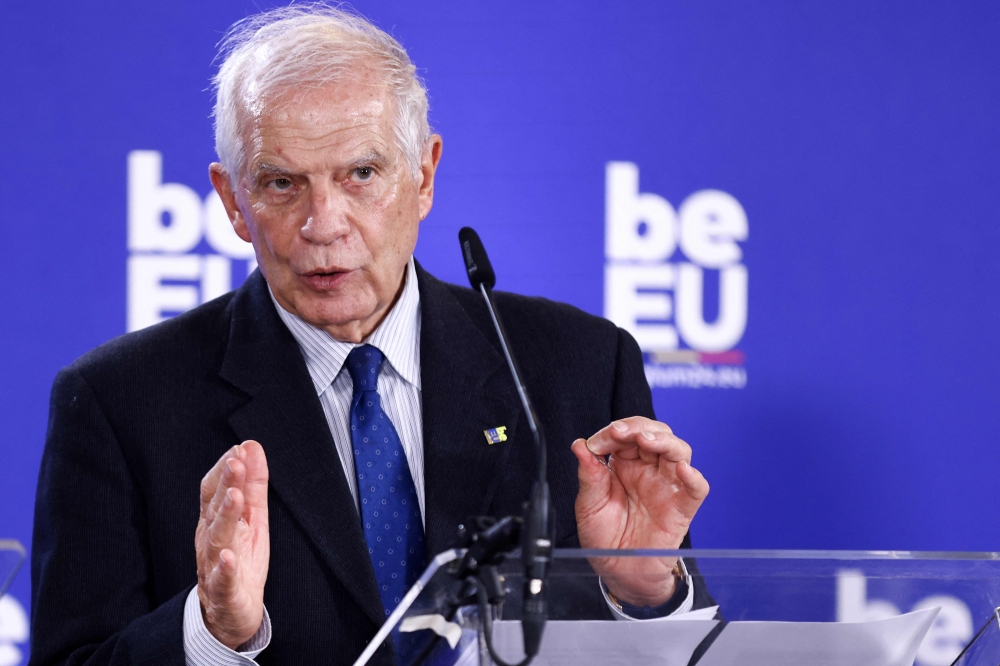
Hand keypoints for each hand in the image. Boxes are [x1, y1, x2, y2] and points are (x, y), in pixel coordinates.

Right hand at [195, 441, 269, 648]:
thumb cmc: (240, 559)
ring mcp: (214, 566)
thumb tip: (251, 447)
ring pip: (216, 540)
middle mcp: (210, 540)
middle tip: (235, 463)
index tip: (238, 450)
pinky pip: (222, 580)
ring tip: (235, 497)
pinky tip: (229, 557)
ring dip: (225, 517)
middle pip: (215, 510)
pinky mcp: (224, 592)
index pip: (214, 490)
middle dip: (226, 485)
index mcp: (215, 520)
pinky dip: (224, 569)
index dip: (224, 470)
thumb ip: (252, 484)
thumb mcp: (252, 518)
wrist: (229, 612)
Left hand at [571, 417, 708, 606]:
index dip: (613, 432)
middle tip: (620, 433)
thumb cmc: (604, 536)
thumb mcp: (589, 504)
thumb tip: (579, 445)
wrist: (617, 571)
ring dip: (664, 441)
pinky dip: (694, 477)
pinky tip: (683, 470)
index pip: (626, 435)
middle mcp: (648, 470)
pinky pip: (697, 489)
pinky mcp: (681, 508)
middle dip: (638, 427)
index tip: (596, 443)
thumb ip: (588, 474)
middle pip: (656, 434)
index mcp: (625, 464)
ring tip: (646, 441)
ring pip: (678, 452)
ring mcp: (666, 486)